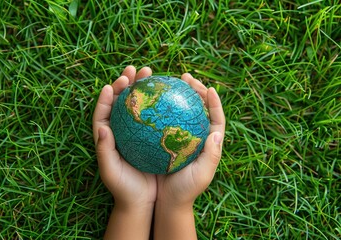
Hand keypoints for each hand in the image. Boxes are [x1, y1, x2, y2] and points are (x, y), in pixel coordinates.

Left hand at [92, 66, 156, 208]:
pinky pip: (154, 115)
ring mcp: (136, 132)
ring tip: (151, 73)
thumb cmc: (123, 187)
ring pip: (138, 105)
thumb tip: (102, 128)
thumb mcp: (111, 172)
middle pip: (121, 101)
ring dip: (143, 88)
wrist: (141, 200)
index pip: (104, 111)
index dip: (107, 95)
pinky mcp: (150, 136)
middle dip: (126, 82)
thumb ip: (104, 151)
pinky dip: (158, 103)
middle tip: (135, 70)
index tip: (114, 83)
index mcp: (107, 136)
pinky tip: (168, 95)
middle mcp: (121, 130)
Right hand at [156, 73, 225, 206]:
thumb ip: (211, 156)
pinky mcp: (162, 139)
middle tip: (184, 76)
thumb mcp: (201, 176)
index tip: (209, 89)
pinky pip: (160, 119)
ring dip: (172, 93)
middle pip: (195, 107)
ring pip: (176, 110)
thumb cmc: (185, 191)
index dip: (214, 102)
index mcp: (207, 143)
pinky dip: (156, 107)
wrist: (167, 202)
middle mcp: (193, 136)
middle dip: (192, 89)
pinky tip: (148, 99)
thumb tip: (217, 133)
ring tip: (168, 80)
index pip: (215, 118)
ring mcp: (177, 136)